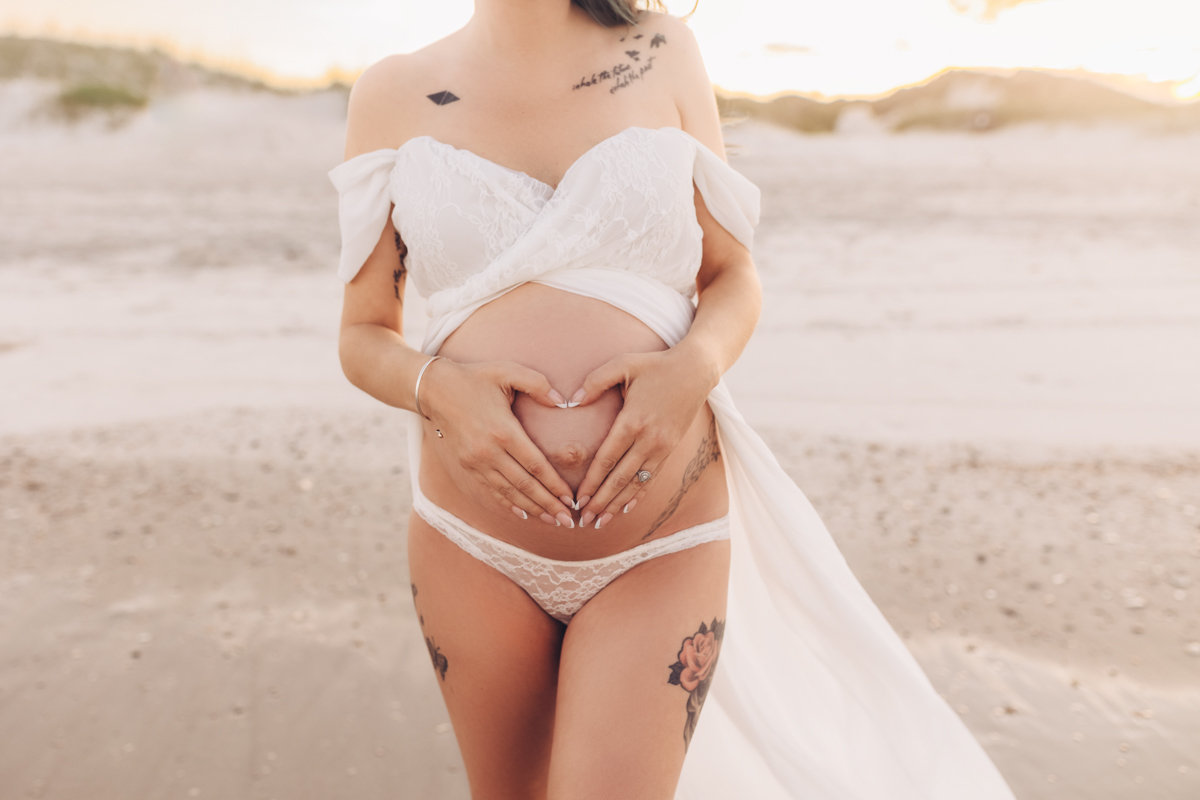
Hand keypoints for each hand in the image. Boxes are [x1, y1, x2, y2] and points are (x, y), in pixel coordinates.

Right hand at [420, 358, 576, 526]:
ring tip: (553, 521)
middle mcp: (489, 452)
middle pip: (524, 485)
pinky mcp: (467, 466)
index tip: (572, 498)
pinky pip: (492, 490)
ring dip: (533, 509)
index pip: (535, 465)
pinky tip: (524, 514)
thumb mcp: (507, 370)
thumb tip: (561, 401)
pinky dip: (509, 504)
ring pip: (509, 493)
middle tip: (569, 521)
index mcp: (503, 430)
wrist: (434, 389)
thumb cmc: (476, 378)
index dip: (554, 485)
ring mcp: (476, 462)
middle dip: (549, 505)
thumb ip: (537, 384)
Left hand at [571, 348, 716, 527]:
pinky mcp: (671, 448)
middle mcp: (649, 439)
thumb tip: (572, 401)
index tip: (578, 498)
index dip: (592, 482)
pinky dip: (638, 495)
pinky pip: (652, 477)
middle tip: (583, 520)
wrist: (695, 370)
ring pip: (637, 483)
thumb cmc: (655, 365)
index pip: (608, 459)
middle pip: (621, 478)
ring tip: (601, 522)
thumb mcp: (623, 364)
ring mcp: (663, 446)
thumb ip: (595, 381)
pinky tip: (626, 508)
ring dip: (618, 504)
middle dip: (602, 501)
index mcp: (633, 420)